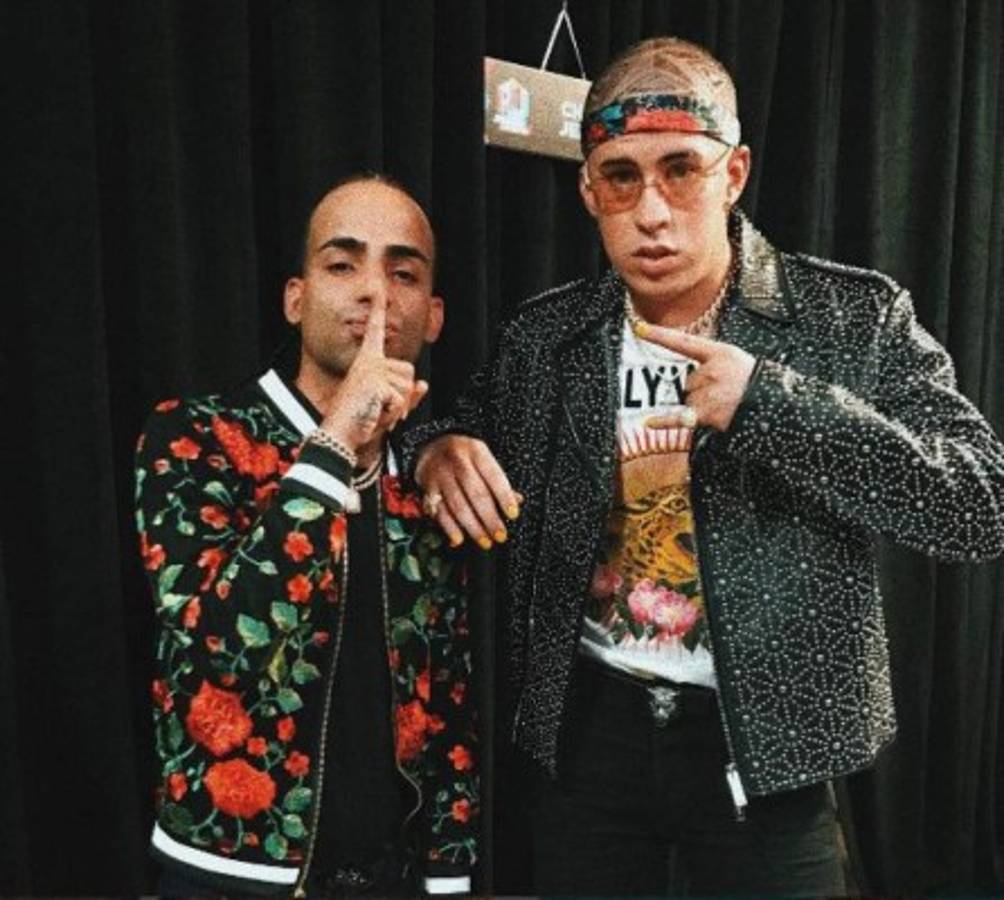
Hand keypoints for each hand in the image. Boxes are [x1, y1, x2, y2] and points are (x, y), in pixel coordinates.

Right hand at [320, 294, 426, 450]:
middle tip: (382, 407)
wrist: (339, 434)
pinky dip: (393, 412)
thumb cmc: (359, 421)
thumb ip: (406, 396)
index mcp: (367, 363)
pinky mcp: (375, 382)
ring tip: (377, 410)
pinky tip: (375, 413)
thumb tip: (424, 385)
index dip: (377, 311)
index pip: (375, 332)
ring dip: (399, 406)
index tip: (379, 291)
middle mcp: (369, 362)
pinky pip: (401, 399)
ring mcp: (371, 371)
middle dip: (404, 395)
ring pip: (408, 386)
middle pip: (409, 372)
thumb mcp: (387, 406)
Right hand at [415, 435, 521, 548]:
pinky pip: (439, 511)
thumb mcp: (482, 459)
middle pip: (476, 493)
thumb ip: (498, 480)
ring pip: (458, 505)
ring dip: (473, 527)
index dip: (505, 497)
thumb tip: (518, 500)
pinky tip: (459, 539)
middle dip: (490, 518)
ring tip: (485, 541)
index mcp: (476, 451)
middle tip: (500, 536)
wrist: (430, 446)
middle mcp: (457, 461)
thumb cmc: (464, 457)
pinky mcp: (427, 488)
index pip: (494, 476)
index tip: (513, 515)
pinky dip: (449, 527)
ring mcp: (440, 474)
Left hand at [636, 325, 755, 431]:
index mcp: (720, 353)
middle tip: (725, 393)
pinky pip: (679, 417)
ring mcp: (709, 392)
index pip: (683, 342)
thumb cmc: (755, 383)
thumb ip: (712, 361)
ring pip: (688, 399)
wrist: (775, 405)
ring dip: (700, 405)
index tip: (638, 328)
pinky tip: (649, 422)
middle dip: (701, 389)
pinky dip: (664, 422)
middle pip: (687, 381)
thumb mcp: (736, 360)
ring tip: (725, 406)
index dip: (659, 335)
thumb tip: (691, 376)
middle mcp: (712, 371)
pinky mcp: (708, 413)